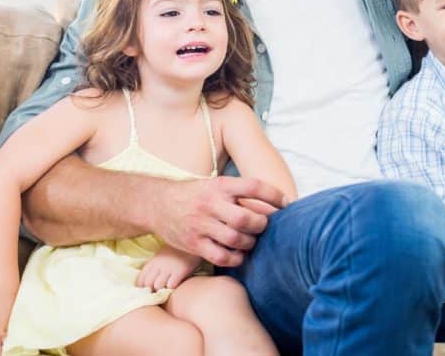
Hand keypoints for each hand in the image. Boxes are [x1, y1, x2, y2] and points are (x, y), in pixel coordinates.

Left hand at [137, 246, 201, 290]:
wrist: (194, 240)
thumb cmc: (177, 250)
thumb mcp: (162, 254)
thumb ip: (154, 265)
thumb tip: (147, 281)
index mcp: (153, 260)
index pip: (141, 279)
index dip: (143, 287)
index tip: (148, 290)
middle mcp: (159, 264)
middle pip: (148, 284)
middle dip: (152, 290)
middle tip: (159, 291)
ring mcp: (169, 267)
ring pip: (158, 286)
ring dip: (163, 289)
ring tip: (168, 288)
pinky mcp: (180, 270)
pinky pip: (171, 285)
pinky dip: (172, 287)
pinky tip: (176, 283)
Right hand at [151, 176, 284, 266]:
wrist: (158, 204)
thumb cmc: (196, 194)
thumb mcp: (216, 184)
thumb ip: (239, 192)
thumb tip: (274, 203)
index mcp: (220, 185)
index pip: (254, 186)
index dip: (274, 196)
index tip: (286, 204)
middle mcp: (211, 204)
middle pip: (246, 217)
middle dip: (261, 224)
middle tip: (264, 226)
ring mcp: (201, 225)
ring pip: (235, 239)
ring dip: (250, 243)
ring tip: (252, 241)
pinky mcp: (194, 244)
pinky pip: (221, 256)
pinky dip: (235, 258)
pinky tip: (239, 255)